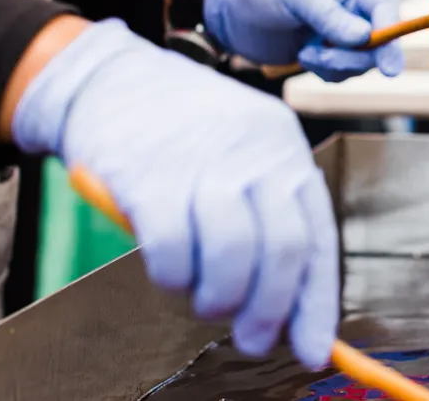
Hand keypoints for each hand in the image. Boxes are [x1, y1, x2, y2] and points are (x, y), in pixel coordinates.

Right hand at [10, 20, 337, 367]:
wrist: (111, 77)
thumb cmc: (182, 130)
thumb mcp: (242, 156)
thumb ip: (266, 220)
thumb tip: (288, 307)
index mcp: (285, 151)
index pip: (318, 237)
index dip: (317, 304)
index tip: (314, 351)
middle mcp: (255, 153)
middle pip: (284, 250)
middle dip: (270, 312)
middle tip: (253, 339)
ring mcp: (204, 161)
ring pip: (233, 256)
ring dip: (220, 300)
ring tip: (204, 300)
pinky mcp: (149, 175)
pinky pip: (174, 251)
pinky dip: (174, 279)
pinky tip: (170, 273)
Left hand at [203, 0, 403, 80]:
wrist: (230, 10)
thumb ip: (331, 16)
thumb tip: (365, 38)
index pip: (386, 10)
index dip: (393, 39)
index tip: (391, 69)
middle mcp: (354, 11)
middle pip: (378, 44)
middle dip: (351, 58)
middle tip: (317, 57)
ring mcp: (342, 35)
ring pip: (360, 63)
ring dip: (333, 66)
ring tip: (304, 53)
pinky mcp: (327, 55)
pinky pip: (341, 74)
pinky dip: (324, 72)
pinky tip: (302, 57)